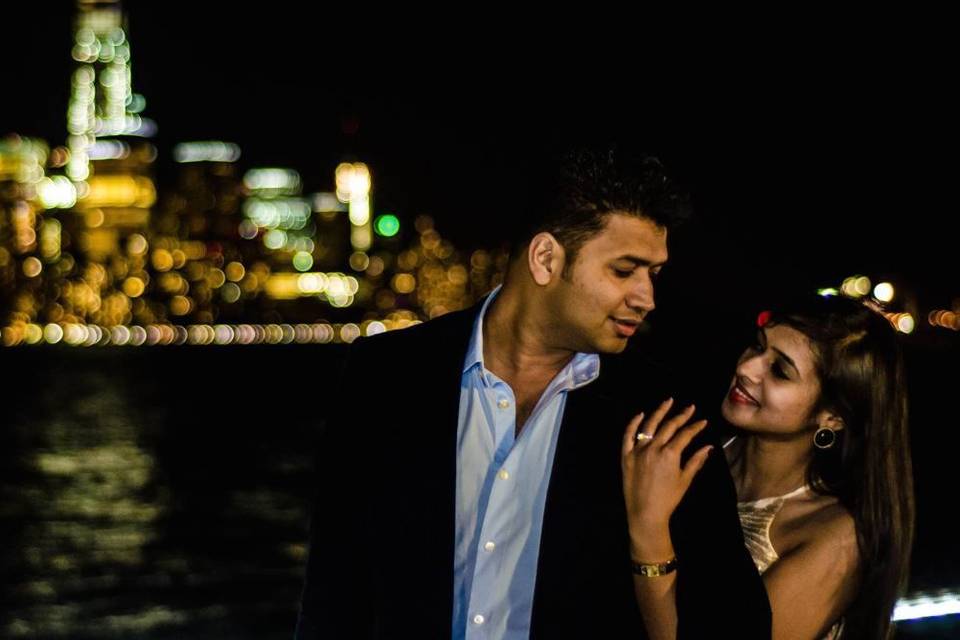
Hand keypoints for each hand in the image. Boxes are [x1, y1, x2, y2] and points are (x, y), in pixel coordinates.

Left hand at [621, 398, 712, 533]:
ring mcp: (638, 450)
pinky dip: (633, 423)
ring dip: (659, 412)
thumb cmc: (668, 498)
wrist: (646, 513)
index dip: (695, 426)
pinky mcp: (626, 455)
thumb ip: (696, 461)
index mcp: (670, 454)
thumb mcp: (685, 479)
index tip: (703, 421)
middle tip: (690, 407)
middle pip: (668, 426)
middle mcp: (653, 448)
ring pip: (649, 425)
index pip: (685, 434)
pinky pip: (628, 435)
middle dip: (681, 415)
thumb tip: (709, 447)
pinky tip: (640, 414)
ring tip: (668, 401)